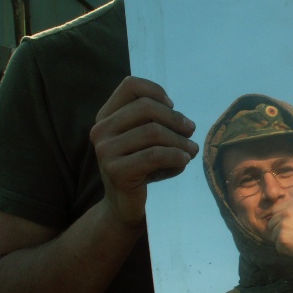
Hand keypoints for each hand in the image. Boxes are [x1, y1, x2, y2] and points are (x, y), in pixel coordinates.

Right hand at [90, 76, 198, 227]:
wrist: (125, 207)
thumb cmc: (142, 169)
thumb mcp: (147, 140)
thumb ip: (157, 121)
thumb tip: (184, 121)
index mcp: (106, 117)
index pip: (130, 86)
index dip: (156, 91)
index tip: (173, 106)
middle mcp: (101, 130)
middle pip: (146, 107)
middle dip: (175, 118)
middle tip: (191, 131)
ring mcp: (105, 151)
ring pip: (153, 132)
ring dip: (180, 140)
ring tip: (191, 150)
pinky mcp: (116, 171)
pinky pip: (154, 155)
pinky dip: (176, 156)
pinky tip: (184, 160)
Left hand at [267, 201, 292, 262]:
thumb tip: (283, 201)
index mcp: (290, 206)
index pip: (274, 210)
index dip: (279, 218)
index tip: (287, 225)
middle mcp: (284, 214)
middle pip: (271, 223)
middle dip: (279, 230)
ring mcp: (282, 227)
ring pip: (273, 235)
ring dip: (282, 240)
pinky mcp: (282, 241)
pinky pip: (278, 246)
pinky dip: (285, 249)